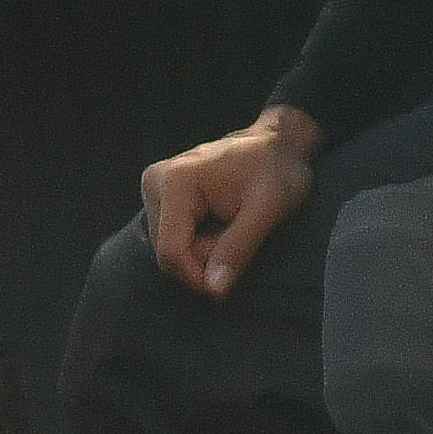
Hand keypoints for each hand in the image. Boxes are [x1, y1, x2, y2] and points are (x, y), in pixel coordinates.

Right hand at [146, 110, 320, 298]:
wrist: (277, 143)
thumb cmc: (278, 170)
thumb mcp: (268, 209)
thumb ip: (239, 247)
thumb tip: (214, 290)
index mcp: (175, 181)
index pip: (171, 249)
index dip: (198, 276)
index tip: (229, 288)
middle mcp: (154, 182)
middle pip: (169, 251)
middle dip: (204, 259)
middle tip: (240, 241)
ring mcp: (154, 187)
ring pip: (169, 246)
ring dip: (203, 251)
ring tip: (232, 229)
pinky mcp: (160, 193)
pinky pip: (172, 235)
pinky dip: (198, 240)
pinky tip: (220, 224)